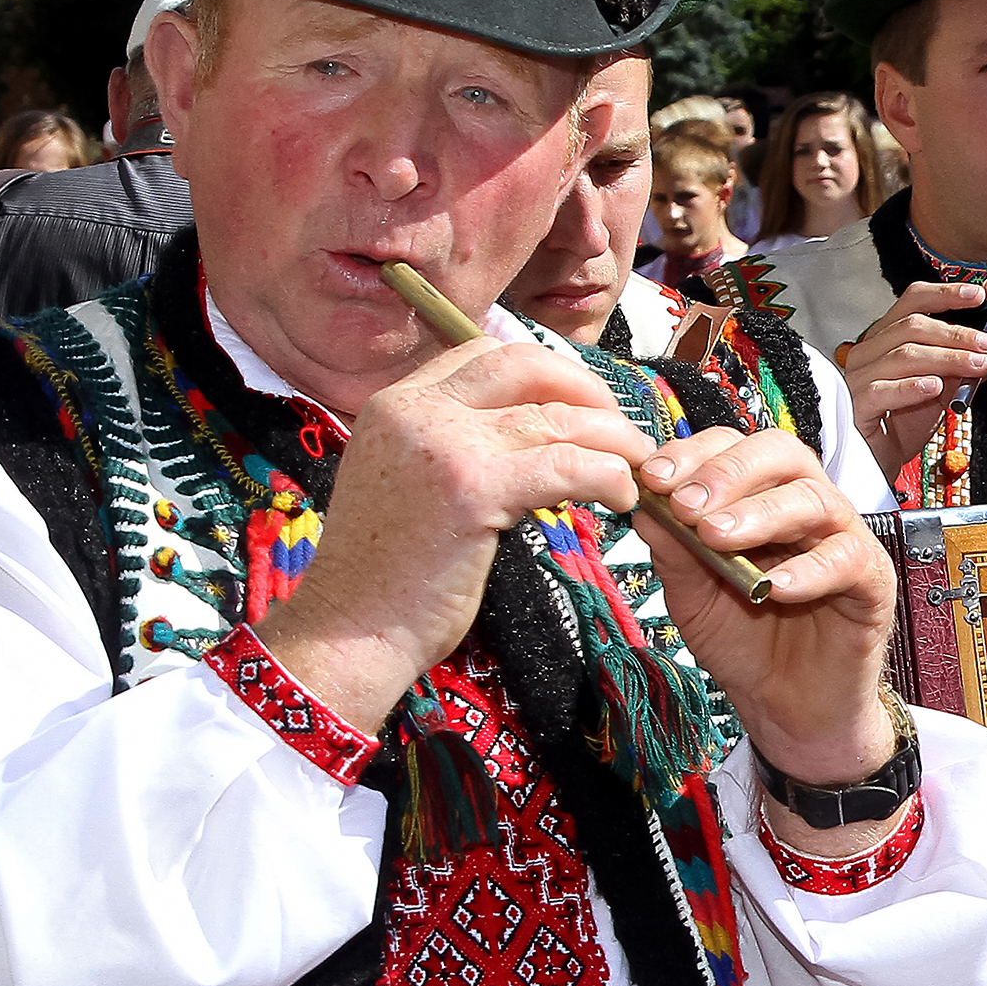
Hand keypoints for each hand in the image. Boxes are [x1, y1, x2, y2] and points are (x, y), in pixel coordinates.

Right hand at [256, 338, 657, 730]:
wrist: (350, 630)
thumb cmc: (387, 576)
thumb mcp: (407, 486)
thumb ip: (453, 449)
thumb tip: (529, 438)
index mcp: (396, 404)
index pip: (485, 354)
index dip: (547, 374)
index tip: (582, 407)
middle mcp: (414, 410)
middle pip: (525, 365)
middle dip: (586, 390)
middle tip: (620, 430)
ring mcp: (442, 445)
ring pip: (554, 416)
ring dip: (611, 438)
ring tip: (636, 467)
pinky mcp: (471, 489)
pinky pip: (564, 465)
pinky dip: (606, 475)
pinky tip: (620, 498)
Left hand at [636, 426, 898, 850]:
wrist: (786, 710)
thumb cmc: (744, 643)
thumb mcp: (693, 596)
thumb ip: (674, 551)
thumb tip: (643, 505)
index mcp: (760, 496)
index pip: (734, 447)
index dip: (694, 453)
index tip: (654, 478)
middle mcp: (805, 505)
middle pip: (781, 453)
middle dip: (728, 471)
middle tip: (687, 503)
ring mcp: (842, 539)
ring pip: (814, 499)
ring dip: (761, 513)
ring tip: (717, 536)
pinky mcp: (871, 580)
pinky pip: (847, 560)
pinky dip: (808, 570)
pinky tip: (772, 588)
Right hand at [840, 280, 986, 480]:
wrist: (877, 461)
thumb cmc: (901, 424)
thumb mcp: (938, 391)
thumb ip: (957, 369)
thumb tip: (986, 353)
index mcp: (886, 338)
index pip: (912, 303)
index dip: (944, 295)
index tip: (977, 295)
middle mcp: (868, 351)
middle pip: (913, 327)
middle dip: (957, 335)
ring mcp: (858, 377)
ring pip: (904, 355)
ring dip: (946, 359)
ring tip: (977, 365)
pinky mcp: (855, 404)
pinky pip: (881, 389)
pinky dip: (911, 386)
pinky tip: (934, 386)